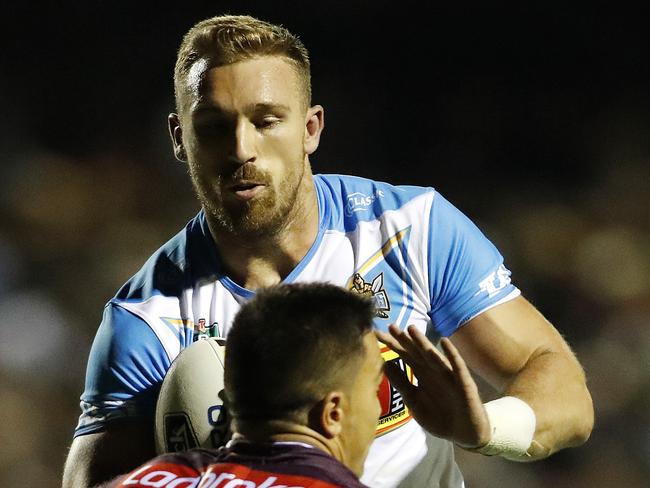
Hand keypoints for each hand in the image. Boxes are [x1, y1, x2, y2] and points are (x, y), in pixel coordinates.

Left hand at [375, 324, 490, 448]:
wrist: (464, 434)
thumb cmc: (439, 417)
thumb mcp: (415, 401)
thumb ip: (402, 384)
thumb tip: (385, 364)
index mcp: (421, 374)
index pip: (404, 355)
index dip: (392, 345)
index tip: (376, 335)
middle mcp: (433, 370)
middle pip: (416, 352)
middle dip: (404, 340)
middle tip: (391, 326)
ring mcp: (448, 375)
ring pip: (433, 356)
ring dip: (423, 342)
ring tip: (411, 329)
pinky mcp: (463, 382)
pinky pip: (457, 366)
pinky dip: (451, 354)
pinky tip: (444, 342)